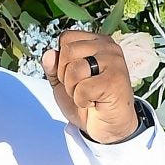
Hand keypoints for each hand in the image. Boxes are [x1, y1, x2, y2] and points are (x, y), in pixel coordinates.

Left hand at [41, 30, 140, 145]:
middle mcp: (108, 47)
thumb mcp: (63, 82)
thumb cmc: (89, 100)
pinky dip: (83, 100)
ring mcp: (114, 62)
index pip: (66, 38)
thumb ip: (53, 67)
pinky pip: (83, 88)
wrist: (108, 126)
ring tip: (88, 95)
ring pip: (74, 70)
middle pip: (67, 52)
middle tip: (81, 87)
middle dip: (66, 76)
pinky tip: (95, 102)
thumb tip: (48, 54)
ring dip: (74, 89)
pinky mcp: (116, 80)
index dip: (61, 60)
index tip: (75, 75)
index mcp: (96, 42)